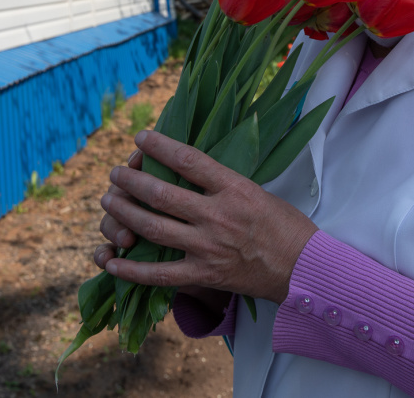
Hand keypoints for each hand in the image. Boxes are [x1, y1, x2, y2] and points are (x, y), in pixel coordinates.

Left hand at [97, 130, 318, 303]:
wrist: (303, 267)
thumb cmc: (285, 225)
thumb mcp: (258, 191)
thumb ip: (224, 183)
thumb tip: (190, 170)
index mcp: (234, 188)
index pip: (188, 160)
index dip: (160, 146)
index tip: (141, 137)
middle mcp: (218, 215)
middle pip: (162, 194)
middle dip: (131, 181)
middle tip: (115, 173)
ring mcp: (208, 247)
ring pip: (154, 228)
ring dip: (125, 214)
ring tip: (109, 201)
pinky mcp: (204, 275)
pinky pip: (159, 274)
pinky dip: (131, 270)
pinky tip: (110, 262)